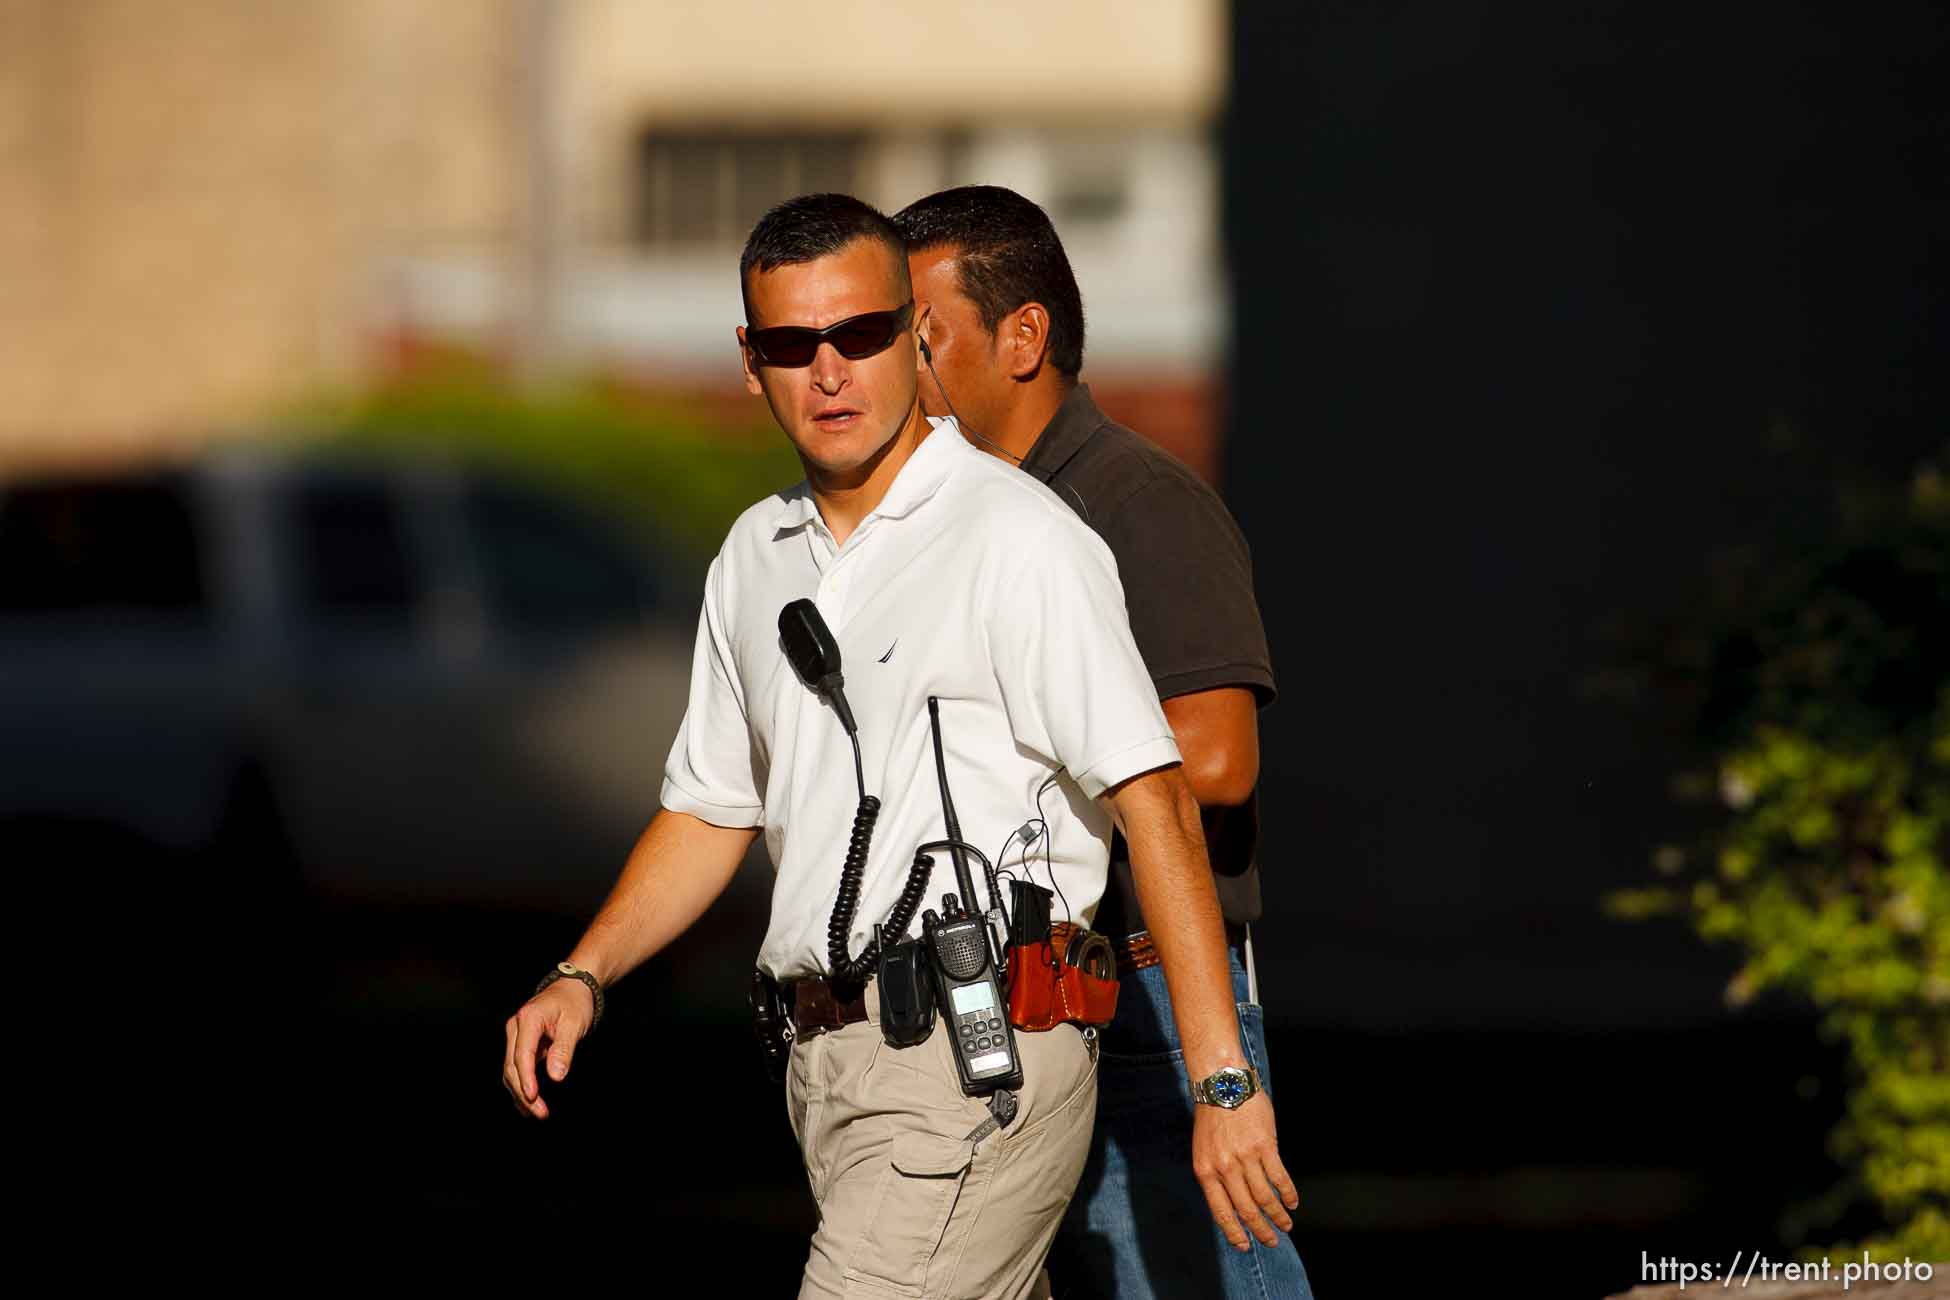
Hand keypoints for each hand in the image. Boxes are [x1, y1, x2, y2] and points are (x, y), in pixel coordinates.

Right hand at [501, 979, 594, 1119]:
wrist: (572, 987)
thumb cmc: (574, 1003)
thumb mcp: (574, 1024)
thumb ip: (564, 1050)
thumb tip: (555, 1076)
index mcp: (529, 1018)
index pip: (522, 1054)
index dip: (526, 1078)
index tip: (533, 1097)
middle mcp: (515, 1027)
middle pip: (512, 1066)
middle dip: (524, 1092)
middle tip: (540, 1113)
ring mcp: (515, 1035)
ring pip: (511, 1069)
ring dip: (521, 1092)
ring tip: (536, 1113)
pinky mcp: (519, 1042)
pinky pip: (516, 1066)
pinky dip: (521, 1085)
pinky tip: (529, 1102)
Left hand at [1192, 1093, 1298, 1250]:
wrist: (1222, 1085)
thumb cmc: (1212, 1118)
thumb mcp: (1204, 1150)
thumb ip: (1215, 1176)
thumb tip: (1231, 1204)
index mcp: (1206, 1172)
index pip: (1221, 1212)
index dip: (1234, 1232)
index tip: (1245, 1246)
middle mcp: (1225, 1168)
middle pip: (1246, 1210)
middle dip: (1261, 1230)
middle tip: (1272, 1241)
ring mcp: (1245, 1158)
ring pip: (1265, 1197)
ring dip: (1278, 1215)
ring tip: (1287, 1225)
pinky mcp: (1265, 1146)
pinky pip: (1279, 1177)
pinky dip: (1288, 1193)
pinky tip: (1292, 1202)